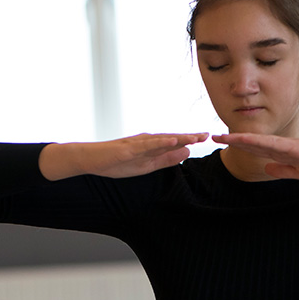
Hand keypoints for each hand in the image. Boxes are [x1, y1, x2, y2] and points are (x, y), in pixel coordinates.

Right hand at [40, 133, 207, 180]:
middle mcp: (146, 140)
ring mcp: (137, 144)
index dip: (190, 140)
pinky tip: (172, 141)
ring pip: (161, 139)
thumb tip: (186, 153)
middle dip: (189, 136)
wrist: (91, 160)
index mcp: (151, 146)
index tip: (207, 137)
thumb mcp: (146, 165)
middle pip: (171, 138)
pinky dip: (160, 142)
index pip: (174, 143)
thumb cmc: (116, 162)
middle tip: (207, 134)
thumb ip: (165, 159)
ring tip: (194, 137)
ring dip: (178, 137)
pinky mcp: (128, 148)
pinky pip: (146, 145)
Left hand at [211, 132, 298, 180]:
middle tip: (213, 136)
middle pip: (253, 142)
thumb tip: (265, 168)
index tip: (222, 143)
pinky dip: (262, 143)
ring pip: (261, 141)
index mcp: (283, 153)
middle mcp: (283, 146)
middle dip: (233, 140)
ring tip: (224, 137)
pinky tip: (249, 141)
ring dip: (241, 140)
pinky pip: (277, 145)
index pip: (256, 148)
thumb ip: (282, 170)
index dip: (239, 145)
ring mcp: (290, 146)